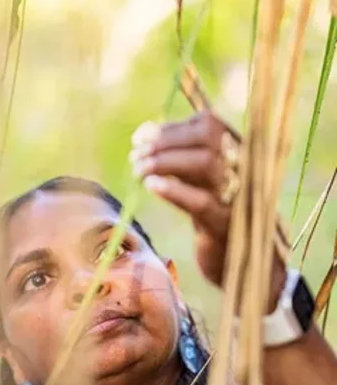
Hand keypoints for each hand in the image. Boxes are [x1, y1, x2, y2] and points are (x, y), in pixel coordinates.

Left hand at [130, 111, 285, 305]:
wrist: (248, 261)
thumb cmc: (217, 215)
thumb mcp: (203, 182)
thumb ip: (180, 158)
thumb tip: (143, 134)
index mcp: (240, 153)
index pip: (208, 123)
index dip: (170, 128)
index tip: (141, 138)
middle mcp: (245, 167)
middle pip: (208, 136)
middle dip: (165, 141)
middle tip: (135, 155)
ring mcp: (239, 195)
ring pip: (204, 163)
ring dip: (164, 162)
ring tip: (138, 171)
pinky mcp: (226, 225)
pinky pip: (201, 202)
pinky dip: (173, 190)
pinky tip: (150, 185)